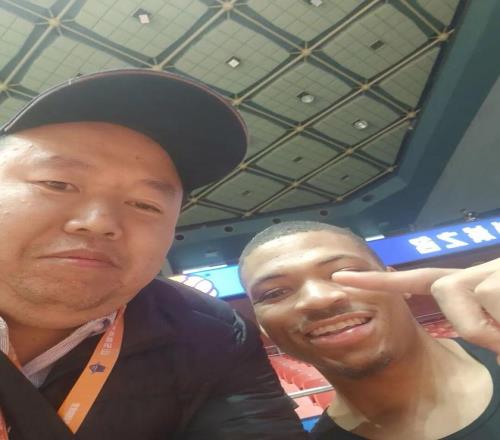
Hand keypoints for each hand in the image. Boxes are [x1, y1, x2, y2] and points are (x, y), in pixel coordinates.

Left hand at [331, 259, 499, 362]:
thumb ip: (489, 332)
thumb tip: (497, 357)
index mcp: (465, 286)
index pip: (415, 279)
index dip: (377, 281)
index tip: (340, 278)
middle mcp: (474, 273)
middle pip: (441, 288)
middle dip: (470, 323)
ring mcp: (490, 271)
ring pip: (472, 300)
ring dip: (496, 329)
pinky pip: (498, 307)